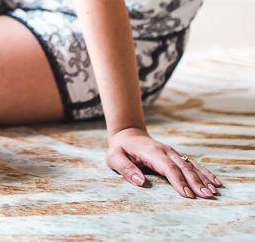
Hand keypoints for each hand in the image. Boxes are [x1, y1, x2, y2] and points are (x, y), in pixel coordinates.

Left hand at [106, 127, 222, 198]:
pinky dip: (205, 172)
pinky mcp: (176, 156)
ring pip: (191, 165)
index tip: (188, 194)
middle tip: (207, 196)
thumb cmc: (120, 149)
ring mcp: (172, 152)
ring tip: (215, 191)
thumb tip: (141, 181)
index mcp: (151, 152)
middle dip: (196, 182)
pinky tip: (215, 182)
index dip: (178, 180)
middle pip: (183, 167)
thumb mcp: (114, 157)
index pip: (168, 167)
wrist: (127, 133)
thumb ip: (126, 169)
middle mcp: (165, 151)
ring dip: (203, 178)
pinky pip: (193, 163)